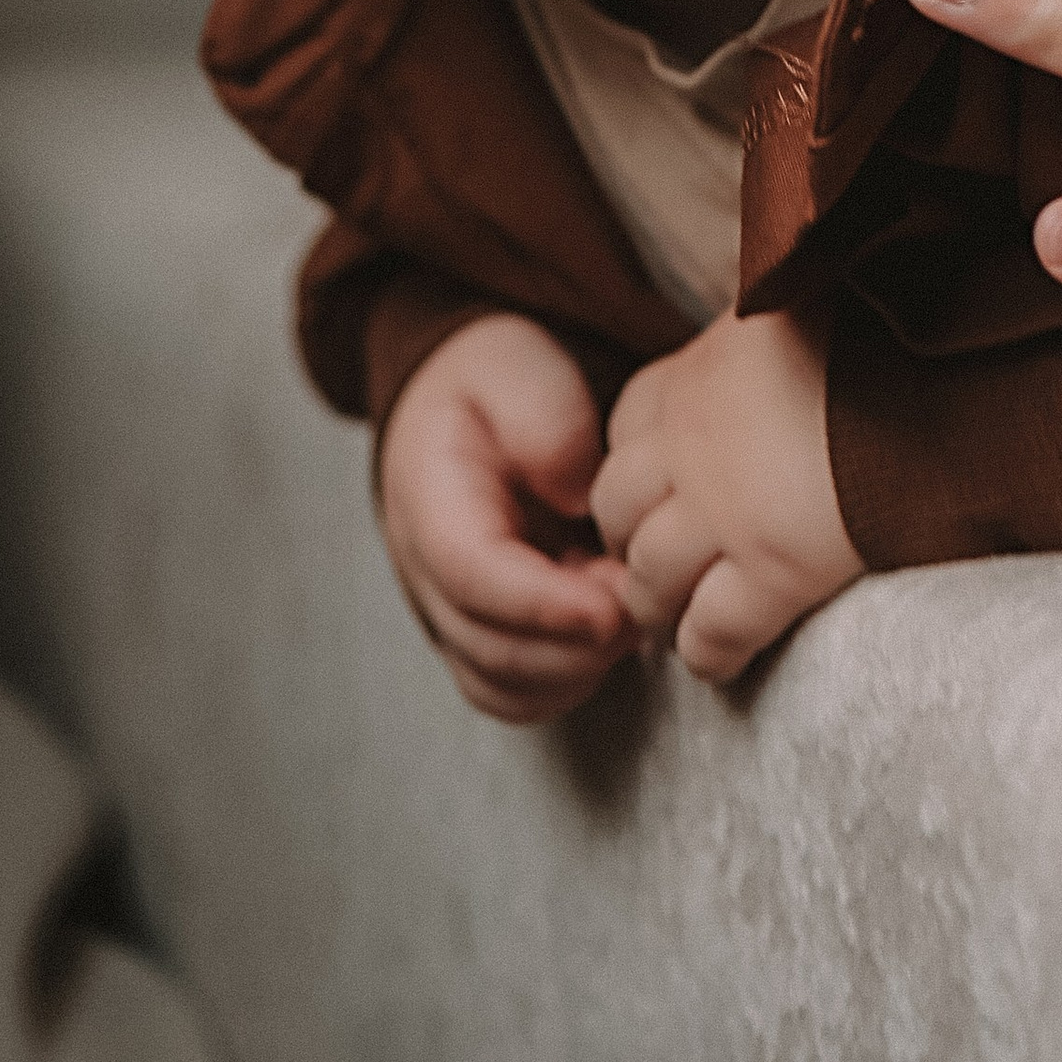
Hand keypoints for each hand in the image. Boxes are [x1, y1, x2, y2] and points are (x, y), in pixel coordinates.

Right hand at [377, 313, 637, 721]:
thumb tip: (580, 498)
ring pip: (502, 683)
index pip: (472, 575)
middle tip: (636, 595)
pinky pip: (514, 692)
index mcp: (429, 499)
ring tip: (625, 604)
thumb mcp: (522, 369)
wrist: (469, 396)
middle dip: (573, 640)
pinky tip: (606, 628)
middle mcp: (425, 571)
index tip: (609, 606)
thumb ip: (551, 425)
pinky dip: (566, 678)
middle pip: (489, 646)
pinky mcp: (480, 632)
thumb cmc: (497, 381)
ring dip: (575, 663)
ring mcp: (448, 610)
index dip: (543, 604)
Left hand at [590, 309, 861, 683]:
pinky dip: (709, 654)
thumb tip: (766, 352)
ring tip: (683, 622)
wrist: (939, 364)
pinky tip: (723, 660)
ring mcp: (725, 512)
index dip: (641, 465)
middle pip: (620, 509)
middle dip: (632, 542)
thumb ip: (760, 346)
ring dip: (659, 607)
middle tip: (661, 568)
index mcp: (699, 373)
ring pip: (650, 579)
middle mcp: (693, 443)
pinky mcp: (775, 570)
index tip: (661, 491)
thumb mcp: (797, 307)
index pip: (628, 426)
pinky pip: (711, 631)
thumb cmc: (881, 333)